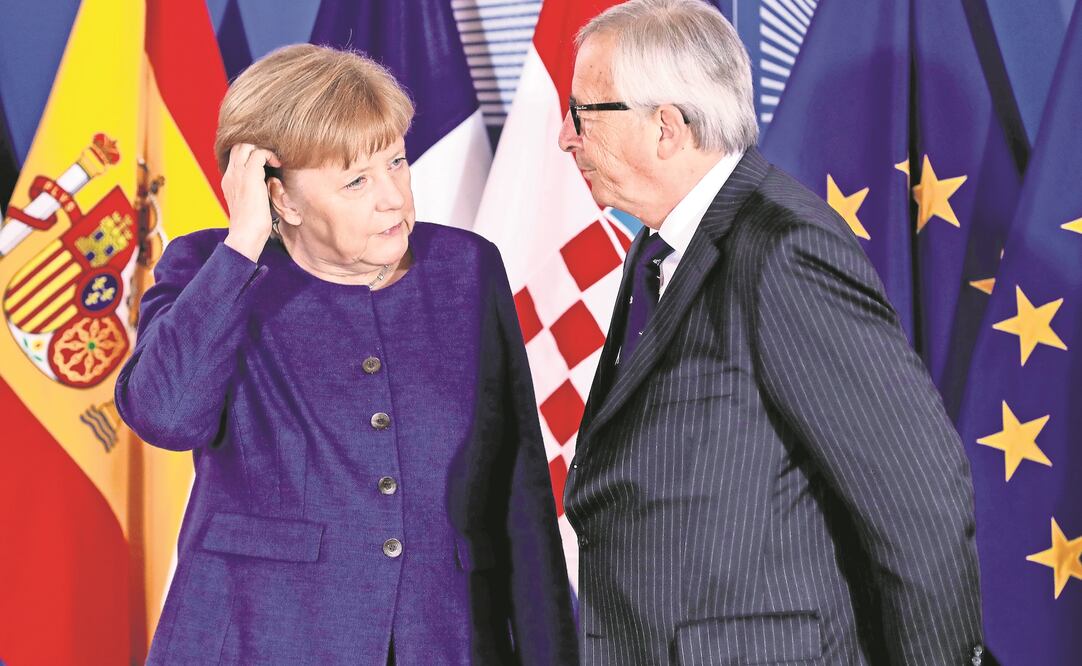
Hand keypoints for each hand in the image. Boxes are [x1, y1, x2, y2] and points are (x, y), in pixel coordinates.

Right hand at [221, 143, 280, 261]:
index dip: (250, 152)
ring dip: (262, 149)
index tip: (267, 161)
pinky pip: (258, 153)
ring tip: (275, 161)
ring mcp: (238, 174)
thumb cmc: (252, 227)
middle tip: (272, 157)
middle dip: (256, 145)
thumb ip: (255, 191)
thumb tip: (269, 186)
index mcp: (229, 181)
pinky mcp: (249, 176)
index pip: (235, 155)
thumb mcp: (251, 204)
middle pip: (238, 145)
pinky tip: (278, 165)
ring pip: (246, 145)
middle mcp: (231, 174)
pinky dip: (269, 155)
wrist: (246, 236)